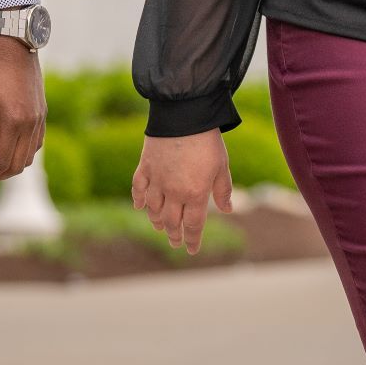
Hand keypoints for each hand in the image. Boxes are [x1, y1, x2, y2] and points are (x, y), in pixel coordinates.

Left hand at [0, 36, 45, 191]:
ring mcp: (39, 117)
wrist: (13, 40)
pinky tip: (6, 150)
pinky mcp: (42, 111)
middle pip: (16, 165)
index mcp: (11, 120)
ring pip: (29, 156)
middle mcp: (30, 122)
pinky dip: (22, 153)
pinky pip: (36, 143)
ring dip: (10, 167)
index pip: (0, 162)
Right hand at [133, 132, 233, 252]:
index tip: (191, 249)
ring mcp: (157, 180)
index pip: (192, 226)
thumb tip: (227, 209)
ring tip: (161, 227)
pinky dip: (138, 200)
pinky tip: (140, 207)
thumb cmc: (207, 140)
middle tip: (175, 242)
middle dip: (174, 235)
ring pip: (153, 209)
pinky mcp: (145, 166)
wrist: (184, 115)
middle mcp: (174, 192)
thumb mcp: (221, 166)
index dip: (191, 240)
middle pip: (171, 222)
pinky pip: (138, 188)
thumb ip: (223, 190)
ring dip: (156, 221)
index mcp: (195, 194)